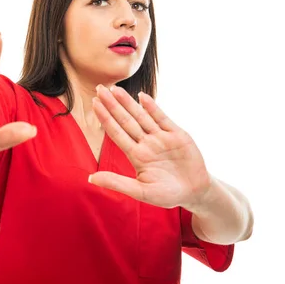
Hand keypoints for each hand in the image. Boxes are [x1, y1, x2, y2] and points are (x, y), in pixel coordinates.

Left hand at [88, 85, 211, 209]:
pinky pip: (162, 118)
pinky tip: (141, 97)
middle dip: (112, 105)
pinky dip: (153, 108)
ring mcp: (161, 137)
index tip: (94, 104)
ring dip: (128, 103)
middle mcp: (146, 143)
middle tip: (99, 88)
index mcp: (136, 155)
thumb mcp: (141, 192)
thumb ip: (117, 183)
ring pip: (141, 116)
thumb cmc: (167, 195)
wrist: (195, 192)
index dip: (105, 118)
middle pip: (126, 120)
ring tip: (115, 89)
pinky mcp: (177, 135)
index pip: (116, 133)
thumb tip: (90, 178)